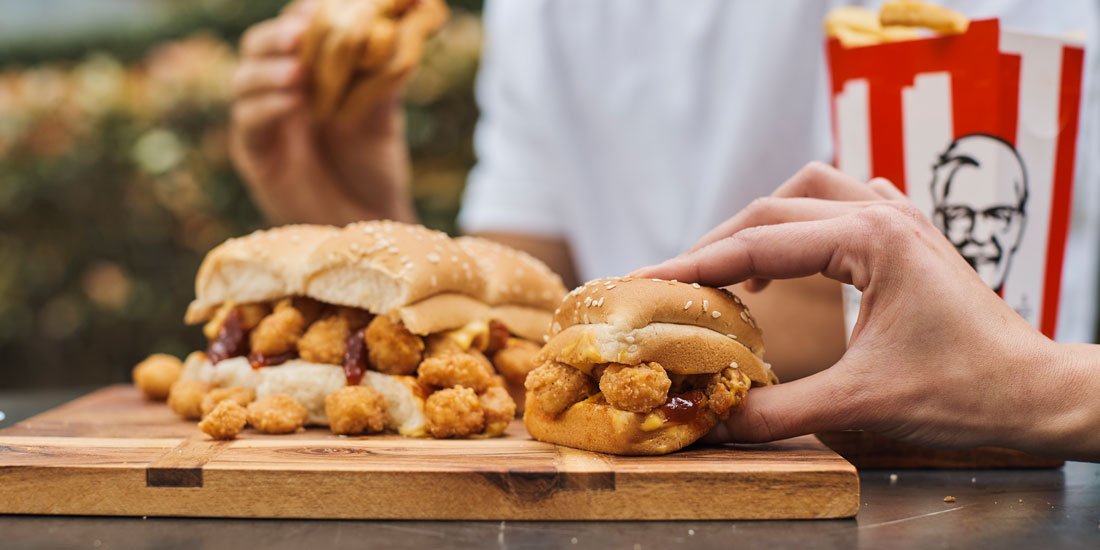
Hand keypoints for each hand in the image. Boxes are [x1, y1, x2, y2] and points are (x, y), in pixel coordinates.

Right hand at [229, 0, 414, 225]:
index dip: (300, 16)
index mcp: (307, 74)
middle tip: (301, 35)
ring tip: (300, 71)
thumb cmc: (377, 169)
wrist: (371, 223)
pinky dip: (268, 107)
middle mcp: (278, 92)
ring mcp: (264, 123)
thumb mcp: (382, 116)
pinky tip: (294, 102)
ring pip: (243, 81)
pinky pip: (248, 123)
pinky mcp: (255, 156)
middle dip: (275, 37)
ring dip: (269, 70)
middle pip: (257, 47)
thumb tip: (393, 32)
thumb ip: (381, 78)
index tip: (321, 9)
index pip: (292, 30)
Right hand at [634, 162, 1099, 459]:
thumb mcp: (862, 403)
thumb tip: (718, 419)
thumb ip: (780, 411)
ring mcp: (900, 219)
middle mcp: (882, 214)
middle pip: (773, 211)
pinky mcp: (910, 236)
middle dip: (718, 244)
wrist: (1037, 390)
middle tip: (677, 283)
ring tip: (732, 266)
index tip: (648, 278)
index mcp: (870, 239)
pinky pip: (845, 201)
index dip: (695, 264)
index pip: (758, 243)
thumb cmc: (965, 391)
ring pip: (809, 192)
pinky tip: (798, 255)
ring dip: (763, 222)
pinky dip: (806, 221)